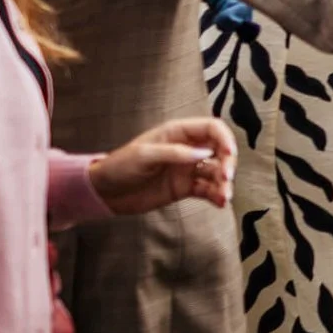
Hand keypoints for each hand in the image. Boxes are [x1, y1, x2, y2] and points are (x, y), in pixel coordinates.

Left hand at [89, 119, 235, 214]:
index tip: (229, 154)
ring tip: (224, 196)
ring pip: (216, 172)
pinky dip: (216, 196)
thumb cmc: (120, 166)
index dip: (224, 138)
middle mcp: (187, 149)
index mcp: (178, 133)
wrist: (104, 192)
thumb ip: (175, 153)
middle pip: (219, 150)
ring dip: (224, 183)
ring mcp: (187, 169)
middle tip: (226, 178)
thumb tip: (206, 153)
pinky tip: (220, 203)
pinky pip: (207, 190)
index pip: (212, 128)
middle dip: (227, 163)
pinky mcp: (184, 188)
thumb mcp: (145, 156)